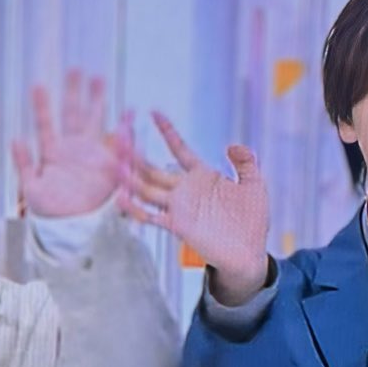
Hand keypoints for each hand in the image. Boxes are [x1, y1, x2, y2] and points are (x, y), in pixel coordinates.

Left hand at [10, 70, 131, 218]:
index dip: (42, 106)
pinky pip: (118, 144)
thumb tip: (16, 138)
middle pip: (74, 114)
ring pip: (95, 121)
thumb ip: (24, 164)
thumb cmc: (50, 211)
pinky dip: (125, 129)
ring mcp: (92, 154)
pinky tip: (130, 112)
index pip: (47, 124)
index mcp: (53, 152)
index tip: (38, 85)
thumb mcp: (32, 188)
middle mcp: (73, 148)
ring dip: (96, 101)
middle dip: (75, 92)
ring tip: (98, 79)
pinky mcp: (109, 165)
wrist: (72, 228)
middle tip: (76, 70)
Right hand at [121, 114, 269, 299]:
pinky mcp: (178, 225)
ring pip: (147, 189)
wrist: (249, 253)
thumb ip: (245, 163)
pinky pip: (152, 215)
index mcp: (202, 176)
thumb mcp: (254, 185)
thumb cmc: (252, 221)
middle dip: (135, 153)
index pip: (180, 150)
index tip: (154, 113)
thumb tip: (231, 145)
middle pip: (153, 168)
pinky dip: (135, 208)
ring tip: (113, 164)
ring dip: (130, 178)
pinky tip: (121, 199)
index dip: (168, 132)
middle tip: (118, 137)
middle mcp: (185, 189)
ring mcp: (179, 207)